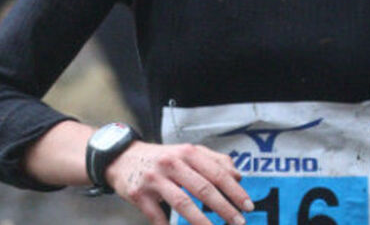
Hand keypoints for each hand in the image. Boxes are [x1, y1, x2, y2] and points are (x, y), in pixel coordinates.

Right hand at [105, 141, 253, 224]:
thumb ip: (214, 161)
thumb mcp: (187, 152)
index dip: (234, 190)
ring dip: (201, 221)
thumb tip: (237, 176)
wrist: (122, 158)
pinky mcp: (138, 194)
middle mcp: (171, 163)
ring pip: (182, 203)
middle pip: (203, 188)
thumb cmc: (160, 158)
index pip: (217, 172)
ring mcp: (154, 179)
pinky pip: (157, 216)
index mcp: (187, 152)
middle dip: (224, 208)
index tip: (247, 205)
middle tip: (238, 222)